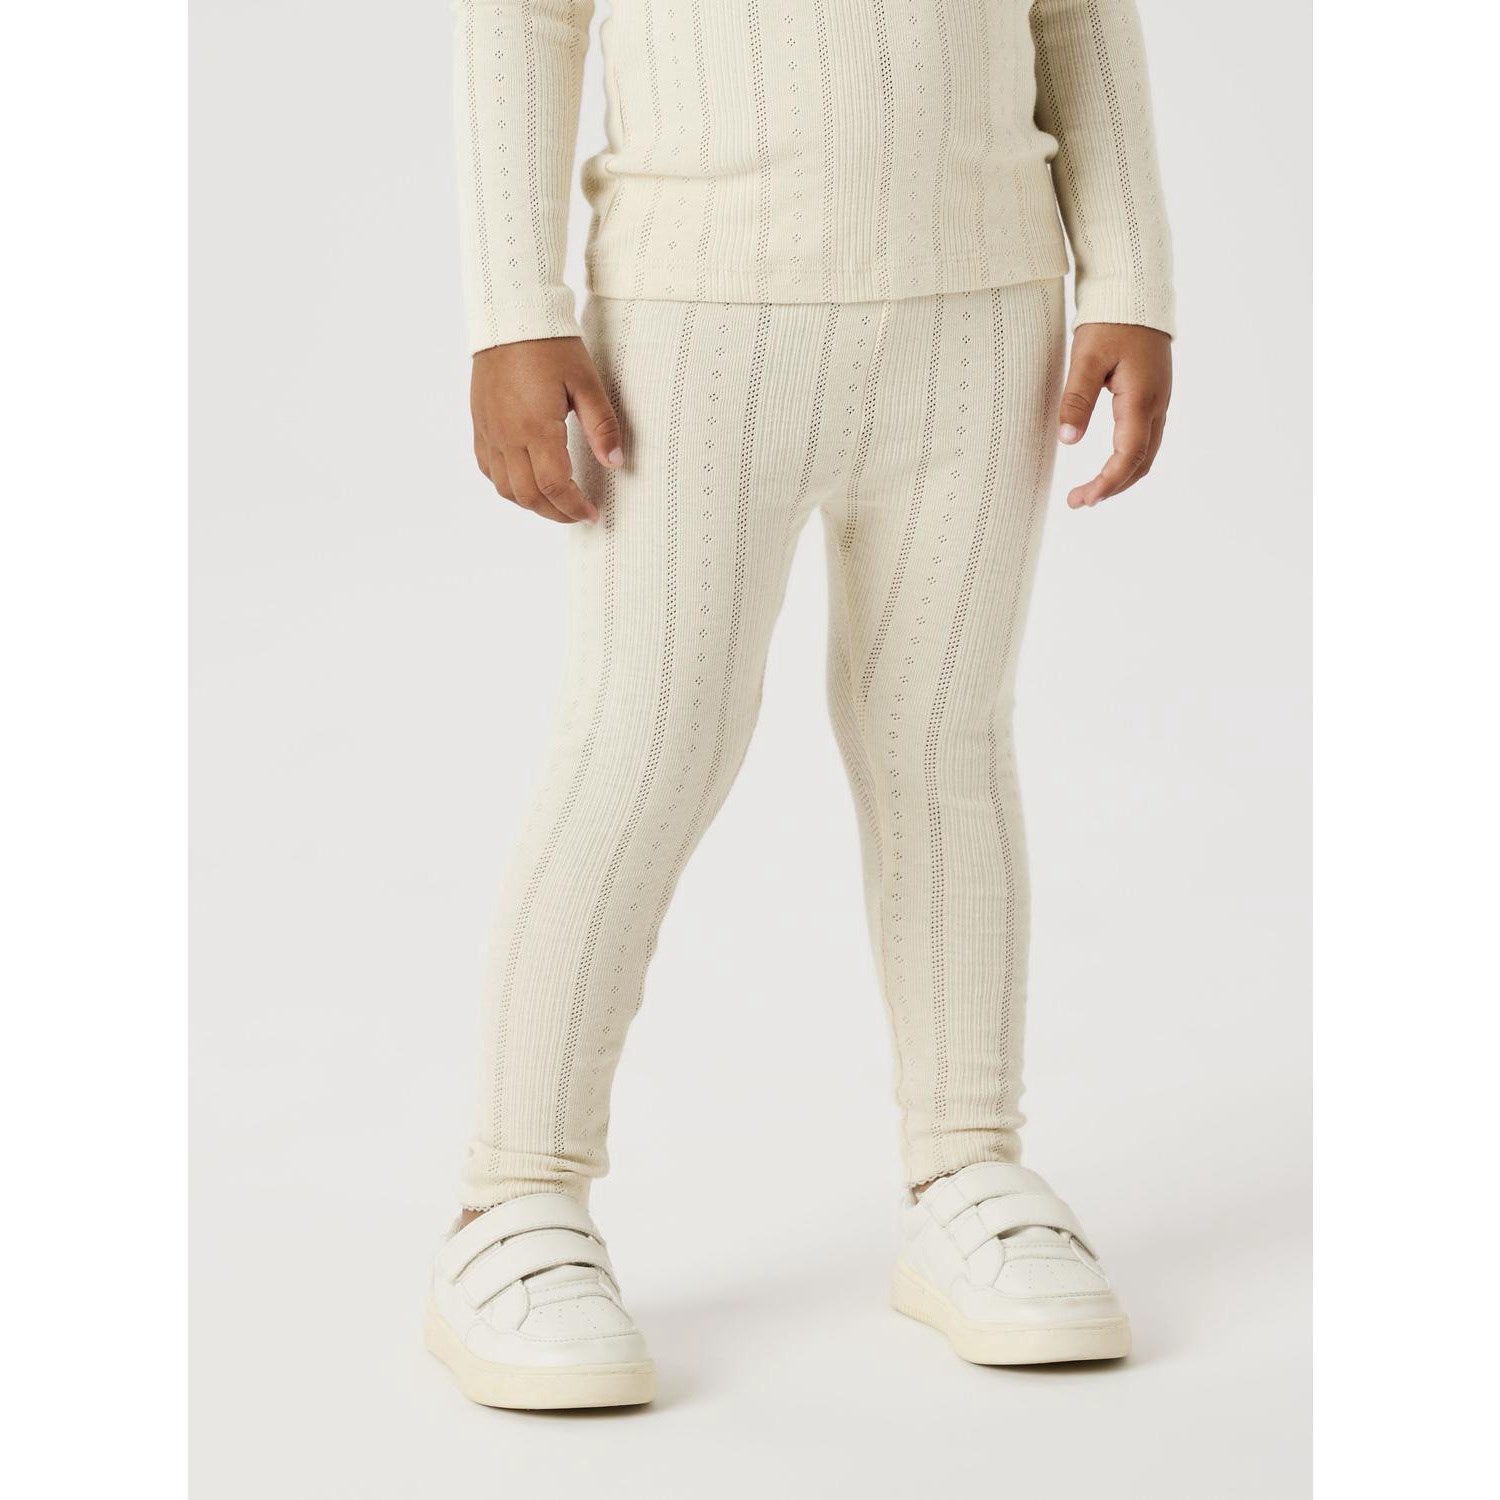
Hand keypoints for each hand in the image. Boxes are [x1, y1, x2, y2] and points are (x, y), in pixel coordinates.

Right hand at [470, 337, 623, 523]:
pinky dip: (508, 484)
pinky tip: (527, 481)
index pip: (554, 486)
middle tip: (578, 514)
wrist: (510, 317)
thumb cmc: (551, 346)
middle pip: (529, 495)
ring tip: (556, 502)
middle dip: (556, 513)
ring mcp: (490, 431)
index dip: (574, 507)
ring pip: (505, 488)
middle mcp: (508, 435)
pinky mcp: (480, 424)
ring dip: (532, 503)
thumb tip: (615, 463)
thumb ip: (602, 426)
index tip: (592, 514)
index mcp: (536, 427)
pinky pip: (488, 468)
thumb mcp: (586, 383)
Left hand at [1057, 323, 1172, 508]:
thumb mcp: (1085, 358)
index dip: (1106, 483)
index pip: (1128, 456)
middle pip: (1141, 462)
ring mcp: (1158, 400)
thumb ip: (1077, 400)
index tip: (1082, 501)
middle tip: (1078, 502)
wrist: (1135, 293)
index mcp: (1141, 399)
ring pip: (1146, 453)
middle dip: (1111, 487)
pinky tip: (1108, 465)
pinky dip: (1128, 460)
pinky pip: (1146, 439)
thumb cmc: (1109, 322)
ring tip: (1090, 491)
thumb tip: (1067, 441)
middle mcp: (1156, 405)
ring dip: (1121, 477)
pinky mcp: (1153, 395)